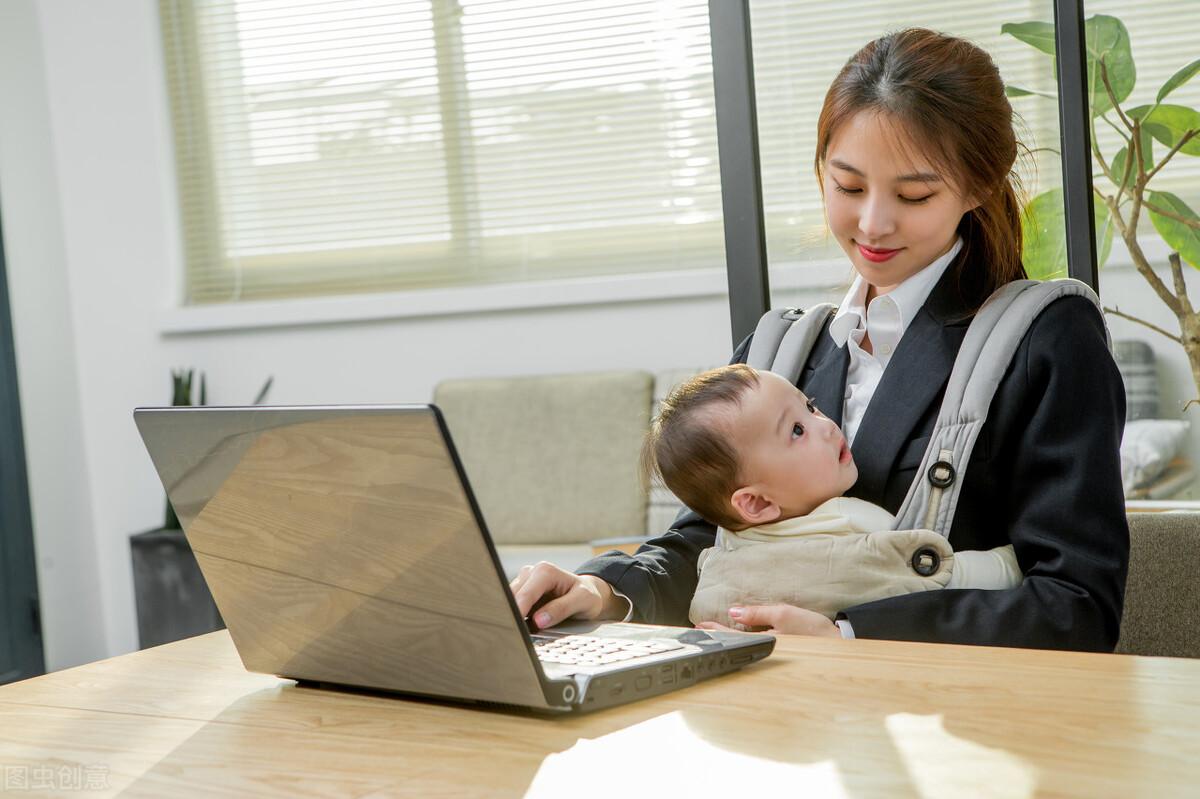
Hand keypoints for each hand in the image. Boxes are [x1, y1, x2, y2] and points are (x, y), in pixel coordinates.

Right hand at [508, 562, 626, 629]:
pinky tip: (524, 626)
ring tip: (524, 631)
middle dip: (514, 616)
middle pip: (512, 597)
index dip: (519, 612)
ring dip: (514, 617)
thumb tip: (539, 620)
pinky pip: (512, 606)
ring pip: (508, 602)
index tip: (517, 629)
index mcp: (545, 571)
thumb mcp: (583, 601)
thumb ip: (562, 609)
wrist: (587, 594)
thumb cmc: (586, 595)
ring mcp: (524, 582)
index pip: (526, 594)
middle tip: (519, 635)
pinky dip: (516, 617)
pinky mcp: (521, 592)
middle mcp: (531, 572)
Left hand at [696, 604, 840, 637]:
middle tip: (699, 630)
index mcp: (763, 642)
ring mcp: (772, 651)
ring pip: (744, 644)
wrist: (837, 643)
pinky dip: (742, 638)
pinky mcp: (780, 650)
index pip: (732, 635)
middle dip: (718, 636)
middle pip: (735, 642)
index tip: (699, 627)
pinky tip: (738, 634)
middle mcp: (765, 649)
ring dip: (728, 637)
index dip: (714, 630)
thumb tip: (733, 611)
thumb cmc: (812, 630)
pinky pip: (755, 643)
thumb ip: (757, 613)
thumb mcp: (784, 615)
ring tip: (713, 632)